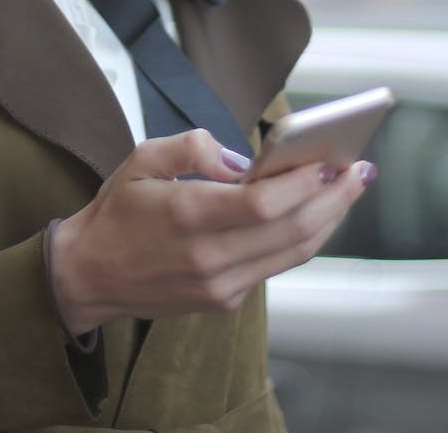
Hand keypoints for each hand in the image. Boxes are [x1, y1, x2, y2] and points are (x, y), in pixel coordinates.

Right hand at [47, 129, 373, 334]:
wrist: (89, 276)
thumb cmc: (117, 213)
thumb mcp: (141, 160)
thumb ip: (192, 148)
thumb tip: (243, 159)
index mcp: (187, 215)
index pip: (263, 203)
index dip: (303, 183)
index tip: (329, 161)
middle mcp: (208, 257)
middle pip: (291, 230)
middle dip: (334, 199)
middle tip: (359, 171)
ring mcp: (220, 285)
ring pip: (292, 253)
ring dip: (328, 221)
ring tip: (350, 191)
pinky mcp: (225, 300)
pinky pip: (275, 266)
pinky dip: (302, 239)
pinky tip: (315, 215)